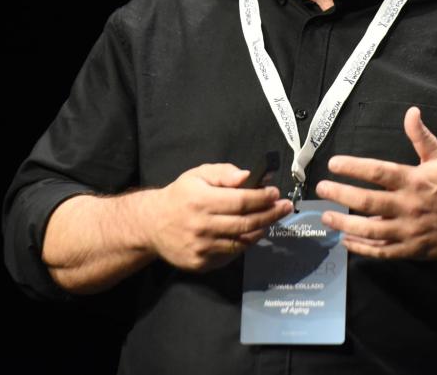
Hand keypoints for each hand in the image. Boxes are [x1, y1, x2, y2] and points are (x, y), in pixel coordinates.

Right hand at [146, 163, 292, 271]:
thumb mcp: (197, 175)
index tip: (275, 192)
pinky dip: (245, 243)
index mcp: (201, 201)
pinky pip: (231, 254)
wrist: (152, 224)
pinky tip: (252, 233)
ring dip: (261, 230)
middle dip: (270, 214)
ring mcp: (202, 248)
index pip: (240, 201)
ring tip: (271, 219)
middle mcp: (201, 226)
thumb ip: (223, 173)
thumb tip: (247, 176)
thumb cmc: (180, 196)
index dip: (262, 197)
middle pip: (246, 223)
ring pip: (242, 241)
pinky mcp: (201, 263)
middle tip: (285, 207)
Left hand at [314, 106, 436, 259]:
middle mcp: (409, 205)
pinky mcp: (413, 250)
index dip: (353, 167)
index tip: (333, 163)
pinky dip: (362, 248)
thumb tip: (411, 112)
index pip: (377, 172)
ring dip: (345, 223)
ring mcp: (410, 230)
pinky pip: (382, 251)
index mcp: (414, 180)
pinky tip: (346, 240)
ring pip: (370, 229)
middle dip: (340, 194)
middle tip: (321, 188)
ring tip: (327, 216)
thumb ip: (421, 137)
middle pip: (367, 201)